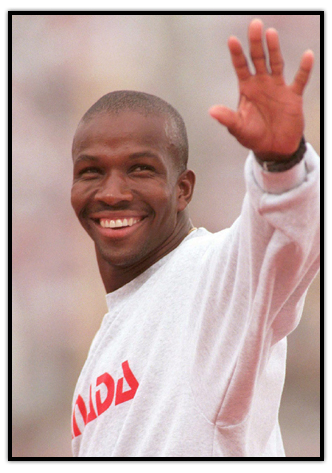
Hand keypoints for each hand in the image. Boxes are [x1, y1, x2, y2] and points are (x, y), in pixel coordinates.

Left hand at [209, 19, 313, 160]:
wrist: (274, 148)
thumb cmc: (254, 137)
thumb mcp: (238, 129)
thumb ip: (227, 119)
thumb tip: (212, 111)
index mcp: (247, 89)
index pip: (241, 67)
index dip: (237, 54)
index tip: (232, 41)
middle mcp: (262, 84)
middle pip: (258, 59)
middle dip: (255, 43)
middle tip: (254, 25)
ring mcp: (277, 88)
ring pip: (276, 64)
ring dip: (274, 49)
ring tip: (271, 34)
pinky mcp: (292, 96)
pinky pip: (299, 80)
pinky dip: (304, 69)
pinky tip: (307, 56)